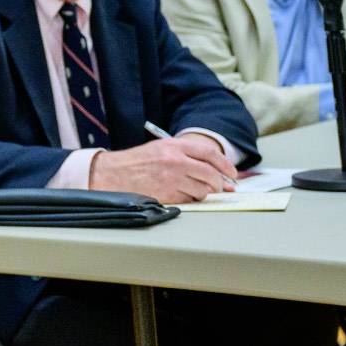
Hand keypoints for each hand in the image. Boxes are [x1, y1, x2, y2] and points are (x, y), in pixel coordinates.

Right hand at [88, 134, 236, 203]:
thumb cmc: (138, 162)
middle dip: (219, 183)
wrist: (113, 174)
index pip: (210, 153)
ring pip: (203, 190)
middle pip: (211, 174)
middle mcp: (175, 161)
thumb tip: (216, 171)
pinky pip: (191, 200)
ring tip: (192, 188)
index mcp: (173, 146)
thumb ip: (187, 155)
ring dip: (203, 192)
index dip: (225, 164)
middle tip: (220, 187)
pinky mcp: (168, 195)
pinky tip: (180, 194)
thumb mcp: (161, 149)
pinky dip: (190, 199)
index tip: (232, 173)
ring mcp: (172, 179)